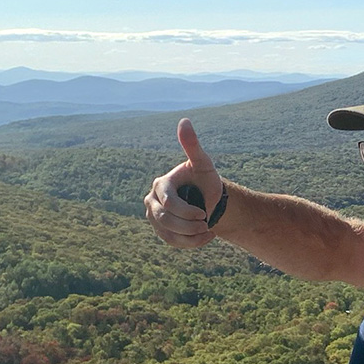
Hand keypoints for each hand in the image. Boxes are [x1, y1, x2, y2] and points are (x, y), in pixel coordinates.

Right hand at [143, 118, 223, 248]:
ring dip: (190, 235)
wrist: (211, 202)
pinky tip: (205, 237)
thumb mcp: (203, 163)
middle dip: (188, 224)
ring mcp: (154, 218)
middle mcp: (151, 201)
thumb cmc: (207, 181)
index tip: (204, 213)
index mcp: (160, 185)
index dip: (186, 211)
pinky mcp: (160, 232)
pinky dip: (191, 243)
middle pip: (164, 219)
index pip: (167, 202)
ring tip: (207, 230)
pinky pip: (171, 242)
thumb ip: (192, 146)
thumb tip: (184, 121)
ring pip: (167, 233)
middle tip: (207, 223)